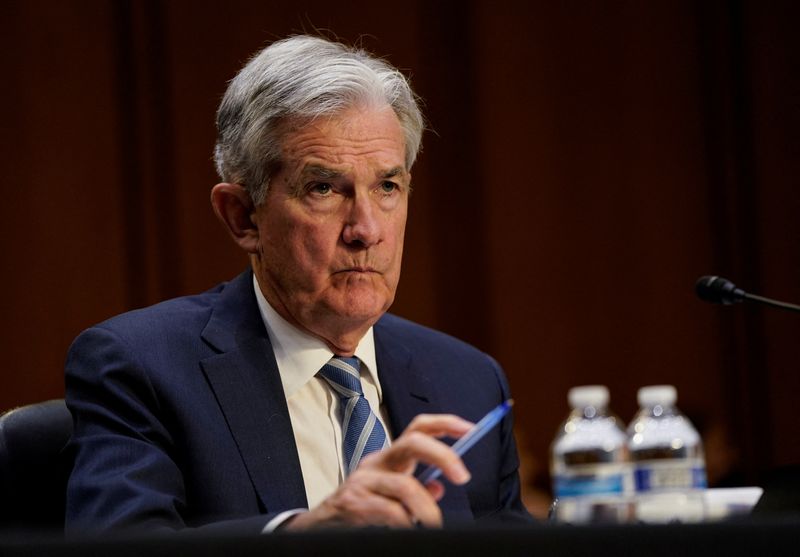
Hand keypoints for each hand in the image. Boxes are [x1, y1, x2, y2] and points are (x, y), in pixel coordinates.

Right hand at [285, 414, 472, 529]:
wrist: (321, 527)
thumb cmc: (362, 508)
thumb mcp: (391, 494)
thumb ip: (416, 486)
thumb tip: (439, 486)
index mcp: (389, 458)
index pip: (419, 428)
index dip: (446, 424)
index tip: (472, 429)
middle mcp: (376, 462)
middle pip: (413, 442)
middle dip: (443, 454)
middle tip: (463, 476)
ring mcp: (363, 480)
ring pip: (404, 484)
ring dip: (427, 507)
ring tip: (434, 523)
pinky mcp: (353, 503)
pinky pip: (390, 511)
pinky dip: (406, 523)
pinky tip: (407, 529)